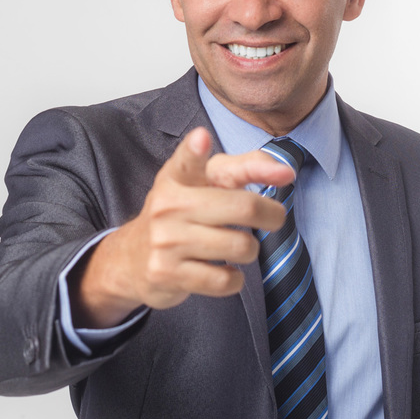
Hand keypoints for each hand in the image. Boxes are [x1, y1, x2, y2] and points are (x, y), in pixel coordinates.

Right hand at [74, 127, 295, 327]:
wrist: (133, 257)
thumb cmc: (182, 213)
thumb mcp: (206, 182)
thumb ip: (247, 168)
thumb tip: (286, 172)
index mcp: (177, 177)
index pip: (186, 160)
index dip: (195, 150)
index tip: (202, 138)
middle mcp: (168, 206)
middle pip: (243, 208)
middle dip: (271, 215)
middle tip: (273, 218)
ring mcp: (165, 241)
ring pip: (240, 246)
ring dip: (250, 249)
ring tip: (238, 246)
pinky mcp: (167, 274)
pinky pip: (225, 280)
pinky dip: (235, 278)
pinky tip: (224, 269)